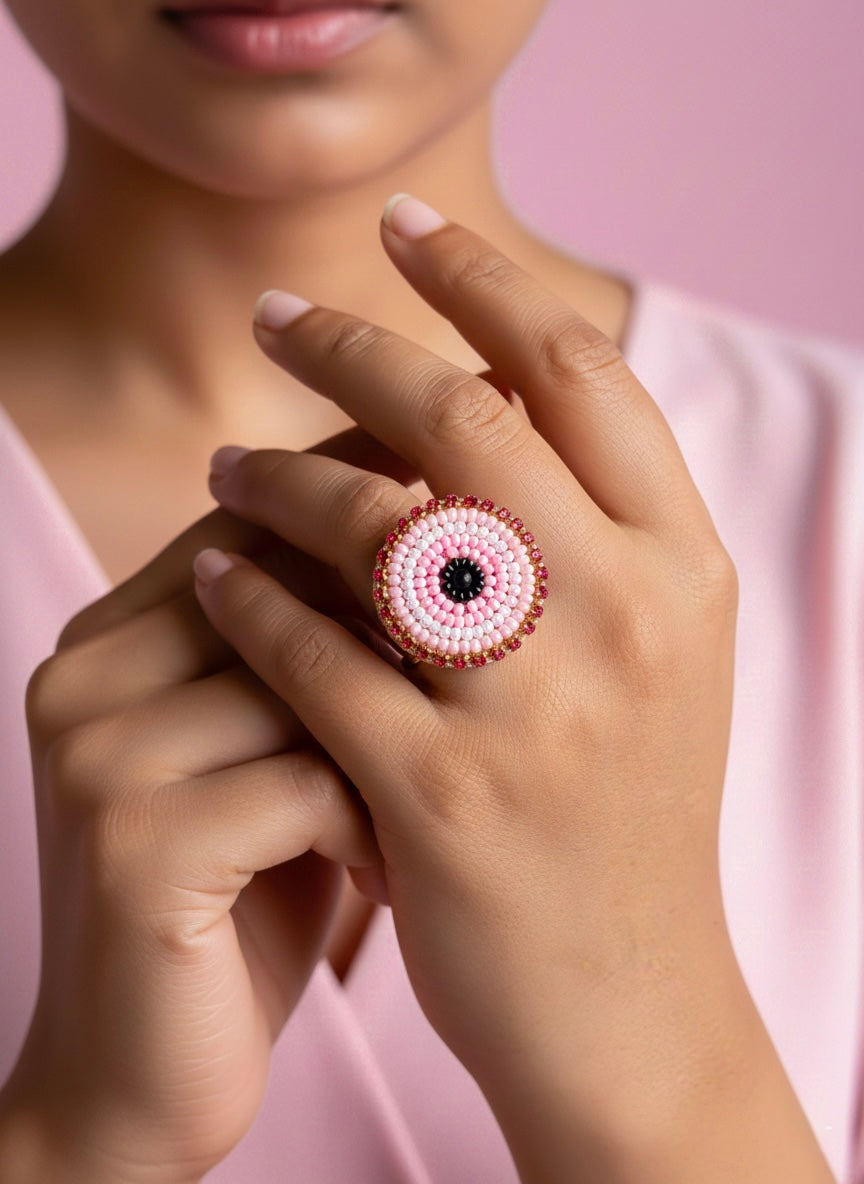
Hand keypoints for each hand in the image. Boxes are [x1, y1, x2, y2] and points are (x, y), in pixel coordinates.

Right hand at [2, 426, 407, 1183]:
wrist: (143, 1077)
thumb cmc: (245, 895)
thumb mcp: (270, 753)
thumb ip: (312, 644)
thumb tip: (436, 518)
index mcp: (108, 636)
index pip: (255, 523)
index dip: (368, 515)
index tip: (472, 520)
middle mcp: (85, 674)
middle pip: (284, 581)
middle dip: (400, 625)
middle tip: (484, 673)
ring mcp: (98, 756)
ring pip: (309, 677)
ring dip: (397, 742)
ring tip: (434, 794)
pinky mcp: (133, 846)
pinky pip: (310, 779)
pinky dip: (369, 826)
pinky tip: (386, 876)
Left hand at [192, 198, 833, 1181]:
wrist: (626, 999)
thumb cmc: (624, 812)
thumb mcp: (651, 656)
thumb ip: (590, 527)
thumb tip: (479, 382)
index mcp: (684, 570)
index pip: (583, 372)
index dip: (487, 281)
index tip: (407, 228)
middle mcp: (626, 623)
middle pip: (469, 418)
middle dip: (354, 345)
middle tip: (272, 317)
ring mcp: (537, 714)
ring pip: (380, 528)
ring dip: (280, 477)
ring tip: (224, 466)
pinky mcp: (445, 801)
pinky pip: (317, 659)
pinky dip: (249, 603)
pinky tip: (208, 575)